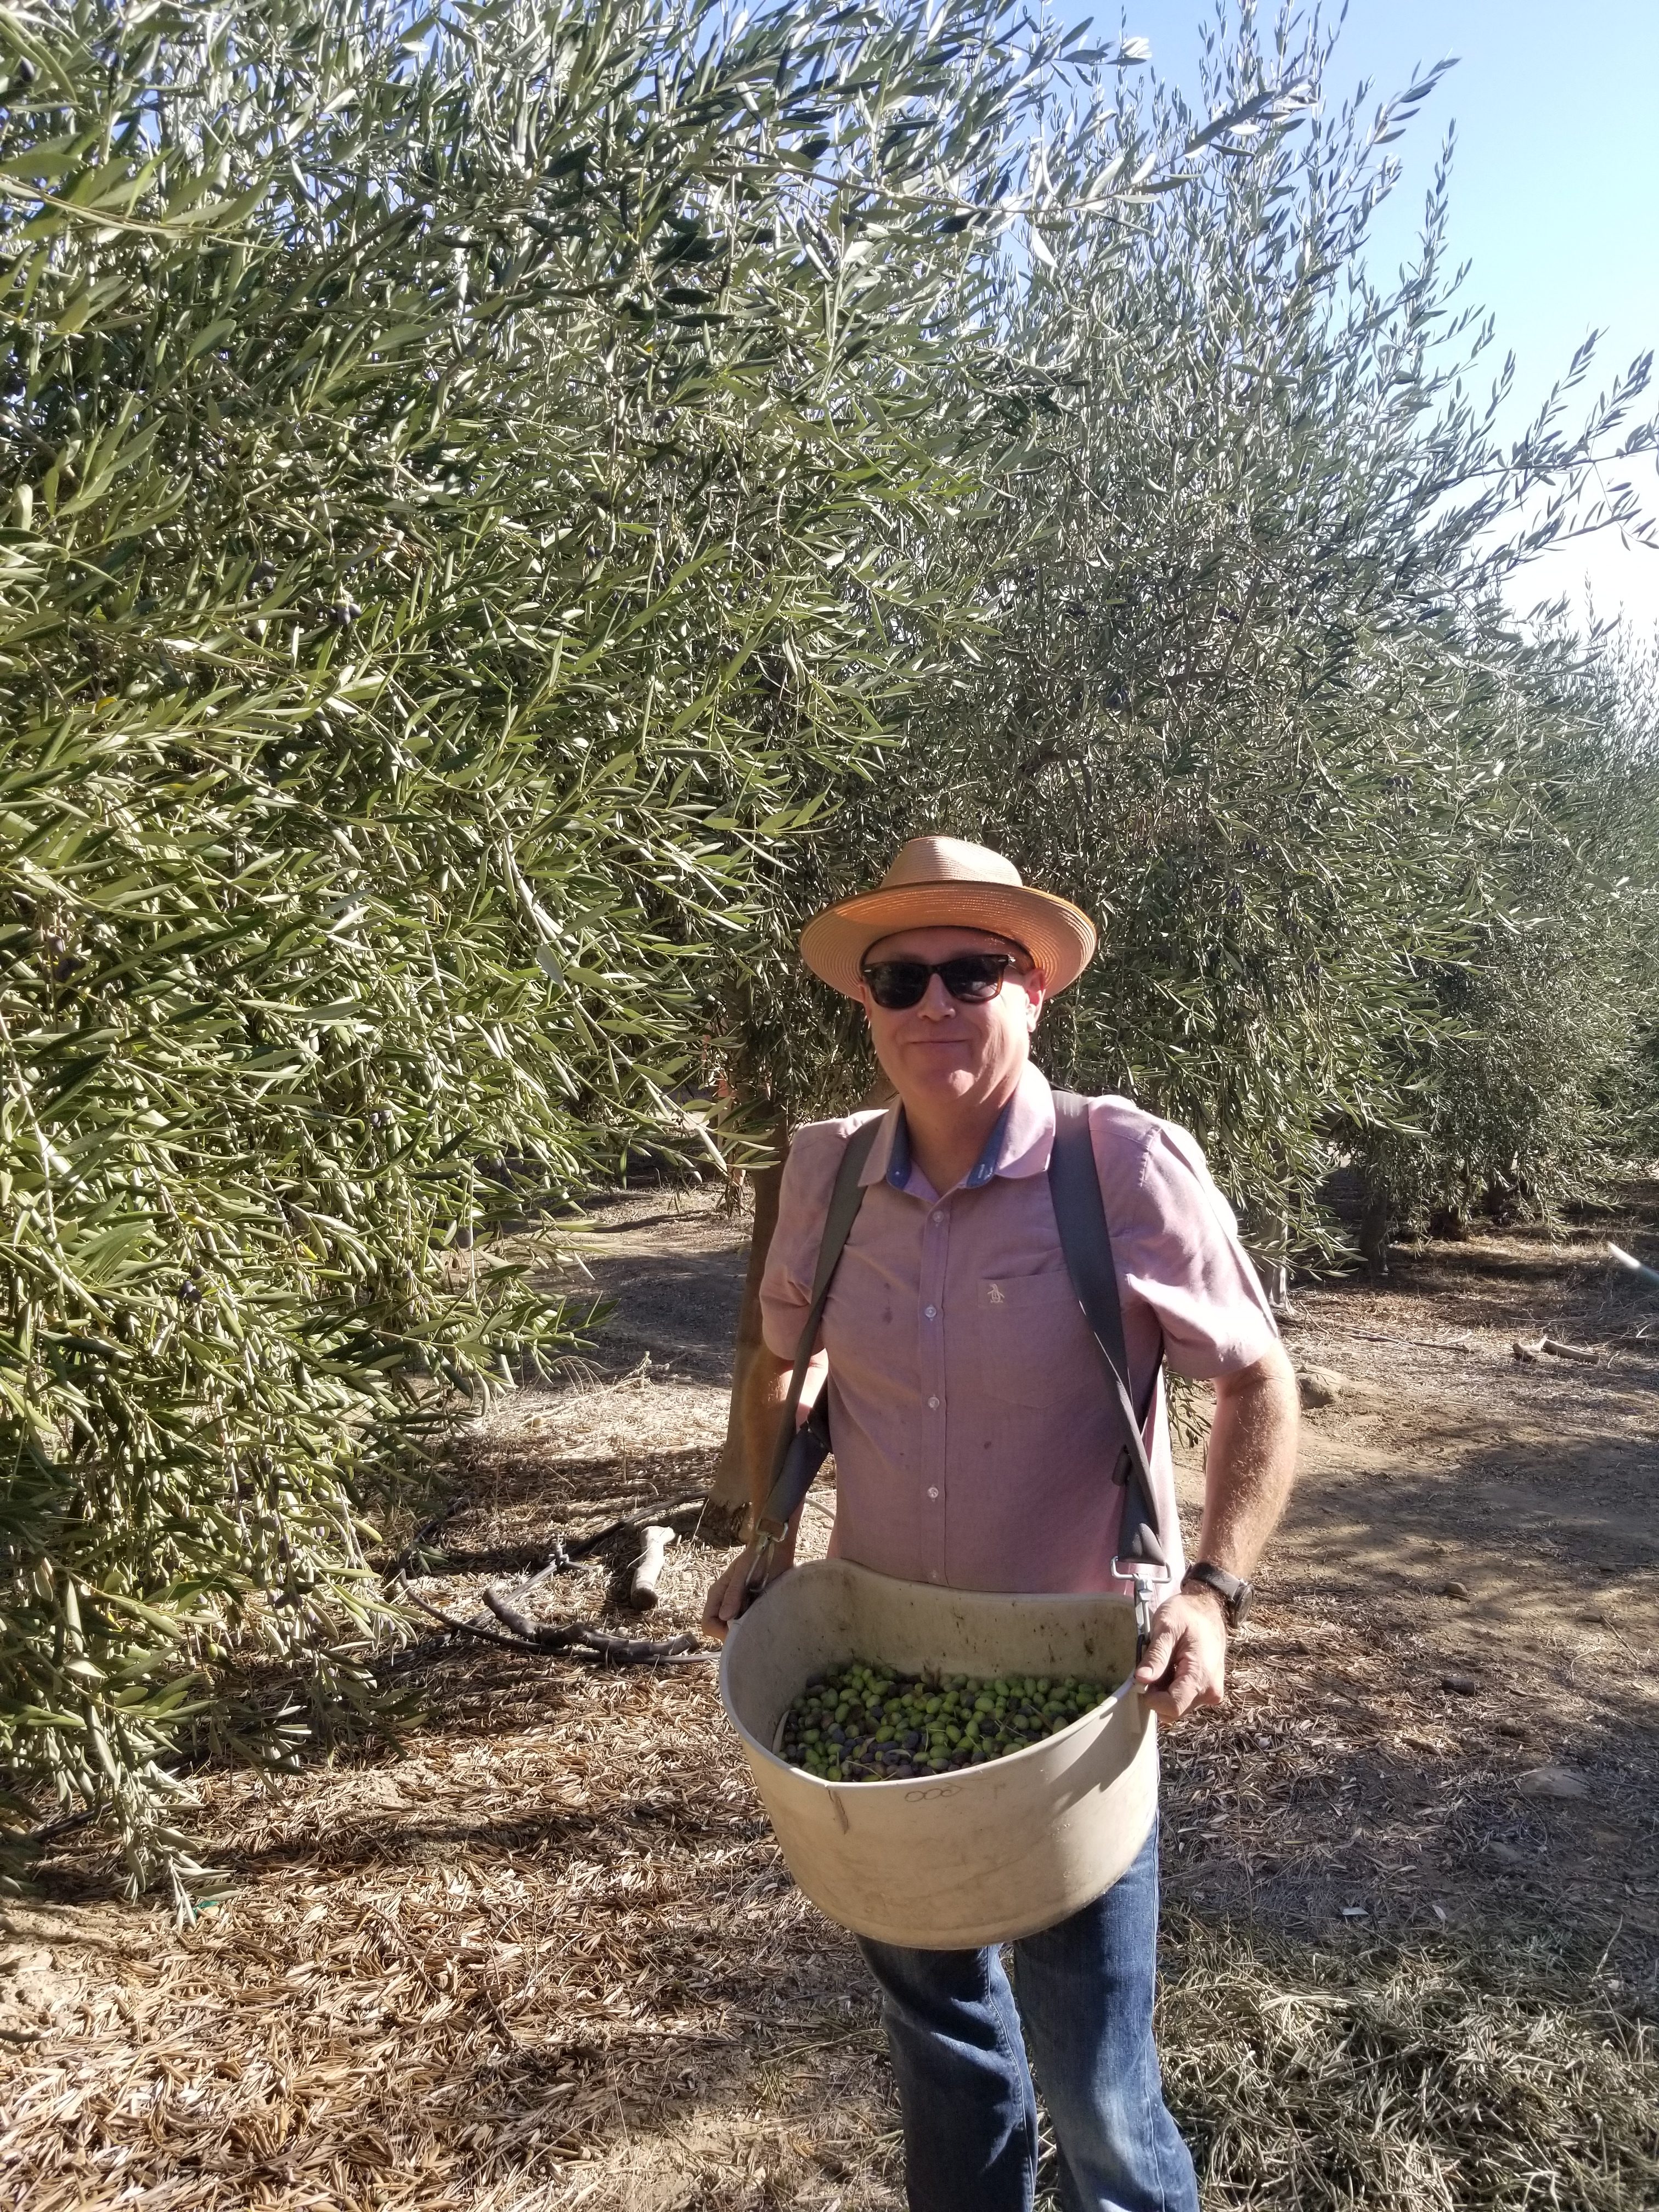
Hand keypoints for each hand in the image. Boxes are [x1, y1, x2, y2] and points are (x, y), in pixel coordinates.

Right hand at [700, 1539, 795, 1643]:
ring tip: (763, 1620)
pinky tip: (768, 1618)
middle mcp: (725, 1604)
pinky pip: (750, 1623)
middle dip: (736, 1633)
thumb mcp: (743, 1572)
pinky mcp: (753, 1608)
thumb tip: (725, 1616)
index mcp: (717, 1595)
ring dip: (749, 1629)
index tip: (740, 1631)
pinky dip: (757, 1624)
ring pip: (737, 1629)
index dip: (720, 1632)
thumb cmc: (756, 1557)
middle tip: (755, 1627)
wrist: (774, 1548)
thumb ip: (733, 1593)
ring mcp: (739, 1607)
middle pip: (722, 1630)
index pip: (709, 1623)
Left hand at [1133, 1587, 1227, 1721]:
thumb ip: (1156, 1656)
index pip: (1173, 1707)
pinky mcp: (1209, 1690)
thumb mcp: (1166, 1627)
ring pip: (1178, 1704)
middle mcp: (1210, 1691)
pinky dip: (1173, 1687)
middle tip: (1153, 1666)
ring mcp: (1211, 1692)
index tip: (1142, 1680)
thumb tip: (1141, 1680)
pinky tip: (1172, 1667)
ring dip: (1164, 1690)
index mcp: (1201, 1677)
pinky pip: (1185, 1697)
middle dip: (1157, 1692)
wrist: (1208, 1608)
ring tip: (1165, 1663)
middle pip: (1174, 1708)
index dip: (1152, 1699)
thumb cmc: (1187, 1614)